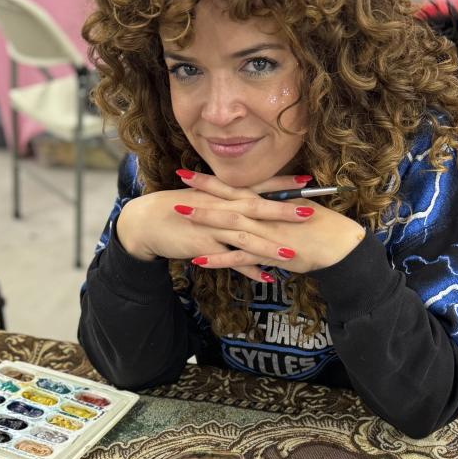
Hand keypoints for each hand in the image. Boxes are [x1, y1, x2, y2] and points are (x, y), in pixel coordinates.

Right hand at [116, 186, 297, 281]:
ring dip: (268, 245)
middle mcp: (222, 208)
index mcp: (225, 194)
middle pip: (257, 208)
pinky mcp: (205, 248)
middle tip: (309, 212)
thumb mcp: (207, 198)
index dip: (282, 183)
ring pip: (245, 236)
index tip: (306, 181)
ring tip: (291, 253)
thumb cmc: (178, 208)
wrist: (148, 221)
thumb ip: (230, 198)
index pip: (258, 185)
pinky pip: (230, 260)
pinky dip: (248, 269)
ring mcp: (213, 228)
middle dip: (283, 210)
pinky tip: (266, 277)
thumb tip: (253, 199)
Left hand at [173, 170, 365, 277]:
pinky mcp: (270, 253)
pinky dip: (219, 258)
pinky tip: (199, 259)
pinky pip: (240, 257)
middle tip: (178, 182)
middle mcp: (266, 214)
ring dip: (206, 219)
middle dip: (203, 192)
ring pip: (230, 224)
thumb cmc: (324, 228)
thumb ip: (279, 206)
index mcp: (271, 202)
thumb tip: (265, 202)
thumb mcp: (299, 210)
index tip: (190, 174)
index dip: (213, 181)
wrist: (340, 246)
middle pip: (230, 200)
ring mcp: (267, 233)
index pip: (237, 188)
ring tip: (182, 214)